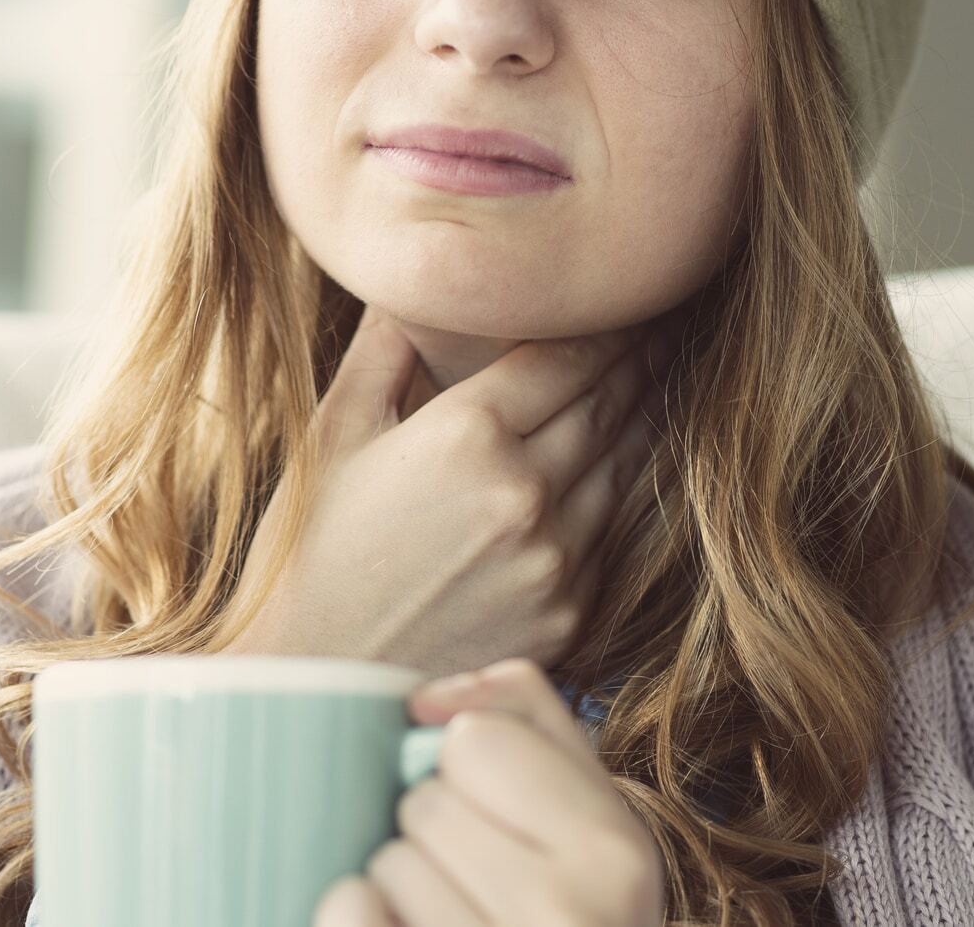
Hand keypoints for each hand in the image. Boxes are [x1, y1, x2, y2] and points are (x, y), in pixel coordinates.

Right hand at [218, 306, 681, 678]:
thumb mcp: (334, 435)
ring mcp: (555, 558)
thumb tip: (416, 287)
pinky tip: (627, 463)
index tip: (627, 298)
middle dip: (641, 359)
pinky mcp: (569, 614)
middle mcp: (526, 492)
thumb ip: (384, 350)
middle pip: (611, 403)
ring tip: (658, 381)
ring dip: (646, 418)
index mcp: (468, 434)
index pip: (570, 355)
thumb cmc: (310, 555)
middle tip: (664, 324)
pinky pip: (614, 533)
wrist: (317, 687)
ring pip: (626, 465)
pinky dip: (625, 489)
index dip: (608, 322)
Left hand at [313, 657, 666, 926]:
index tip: (502, 816)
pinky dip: (359, 916)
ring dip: (404, 884)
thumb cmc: (572, 896)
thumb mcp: (584, 797)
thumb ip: (520, 709)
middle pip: (426, 803)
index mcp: (614, 853)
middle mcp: (572, 918)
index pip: (473, 740)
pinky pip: (351, 913)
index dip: (471, 767)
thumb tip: (423, 702)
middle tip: (478, 879)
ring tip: (456, 915)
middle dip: (435, 830)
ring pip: (388, 865)